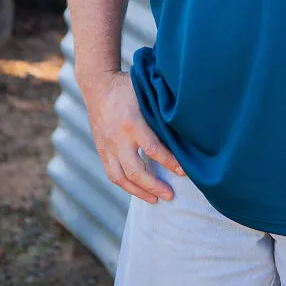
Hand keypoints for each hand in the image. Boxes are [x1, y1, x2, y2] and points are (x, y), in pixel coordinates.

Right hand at [81, 71, 184, 204]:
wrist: (98, 85)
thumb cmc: (127, 87)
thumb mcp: (145, 92)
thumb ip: (161, 108)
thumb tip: (187, 118)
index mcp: (132, 123)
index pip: (152, 149)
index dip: (169, 163)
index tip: (184, 172)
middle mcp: (118, 138)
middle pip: (136, 171)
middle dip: (154, 186)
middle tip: (170, 195)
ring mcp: (107, 147)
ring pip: (121, 178)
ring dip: (139, 192)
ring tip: (155, 200)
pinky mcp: (101, 150)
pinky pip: (112, 174)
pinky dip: (125, 185)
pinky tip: (138, 190)